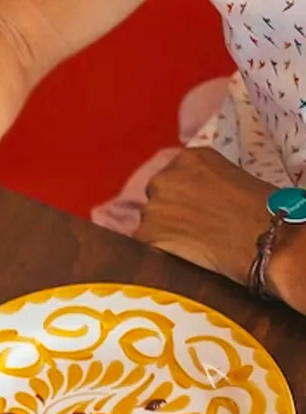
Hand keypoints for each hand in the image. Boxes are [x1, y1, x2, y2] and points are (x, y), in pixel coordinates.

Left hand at [136, 145, 268, 284]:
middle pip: (158, 197)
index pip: (173, 175)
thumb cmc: (264, 209)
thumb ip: (206, 180)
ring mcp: (153, 206)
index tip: (194, 207)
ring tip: (195, 244)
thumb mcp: (234, 177)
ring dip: (165, 232)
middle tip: (194, 227)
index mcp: (189, 158)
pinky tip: (184, 255)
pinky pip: (146, 244)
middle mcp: (165, 177)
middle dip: (171, 211)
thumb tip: (196, 196)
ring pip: (151, 221)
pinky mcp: (146, 235)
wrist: (266, 237)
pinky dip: (161, 250)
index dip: (184, 195)